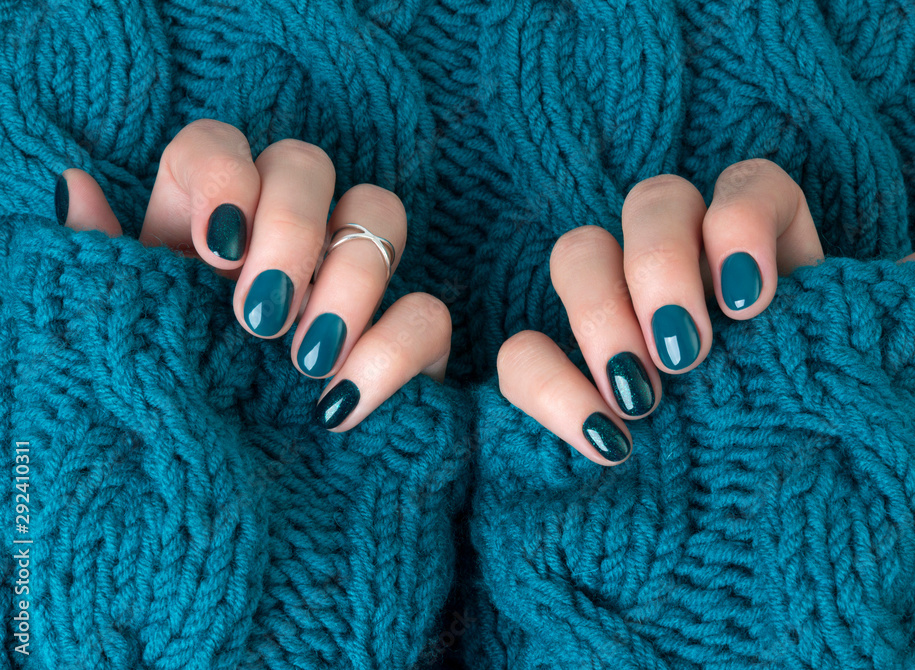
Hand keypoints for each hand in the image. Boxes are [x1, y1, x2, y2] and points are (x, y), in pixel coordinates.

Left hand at [56, 119, 450, 430]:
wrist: (228, 525)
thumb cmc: (166, 424)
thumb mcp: (116, 348)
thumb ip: (101, 272)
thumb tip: (73, 186)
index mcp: (207, 231)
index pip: (220, 145)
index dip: (226, 174)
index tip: (219, 251)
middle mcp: (283, 241)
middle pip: (307, 162)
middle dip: (291, 227)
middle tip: (259, 318)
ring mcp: (350, 286)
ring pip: (382, 212)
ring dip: (347, 281)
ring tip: (303, 361)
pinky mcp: (403, 341)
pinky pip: (428, 312)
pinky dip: (391, 352)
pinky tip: (340, 407)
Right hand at [497, 159, 914, 465]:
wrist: (755, 566)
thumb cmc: (815, 466)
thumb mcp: (868, 395)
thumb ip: (894, 322)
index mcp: (761, 264)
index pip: (744, 185)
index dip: (740, 222)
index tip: (752, 302)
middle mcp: (682, 276)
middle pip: (651, 201)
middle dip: (662, 263)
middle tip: (692, 354)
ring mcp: (612, 323)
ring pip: (575, 253)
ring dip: (600, 313)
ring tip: (646, 398)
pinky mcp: (556, 379)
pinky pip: (520, 353)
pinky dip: (550, 387)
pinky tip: (604, 443)